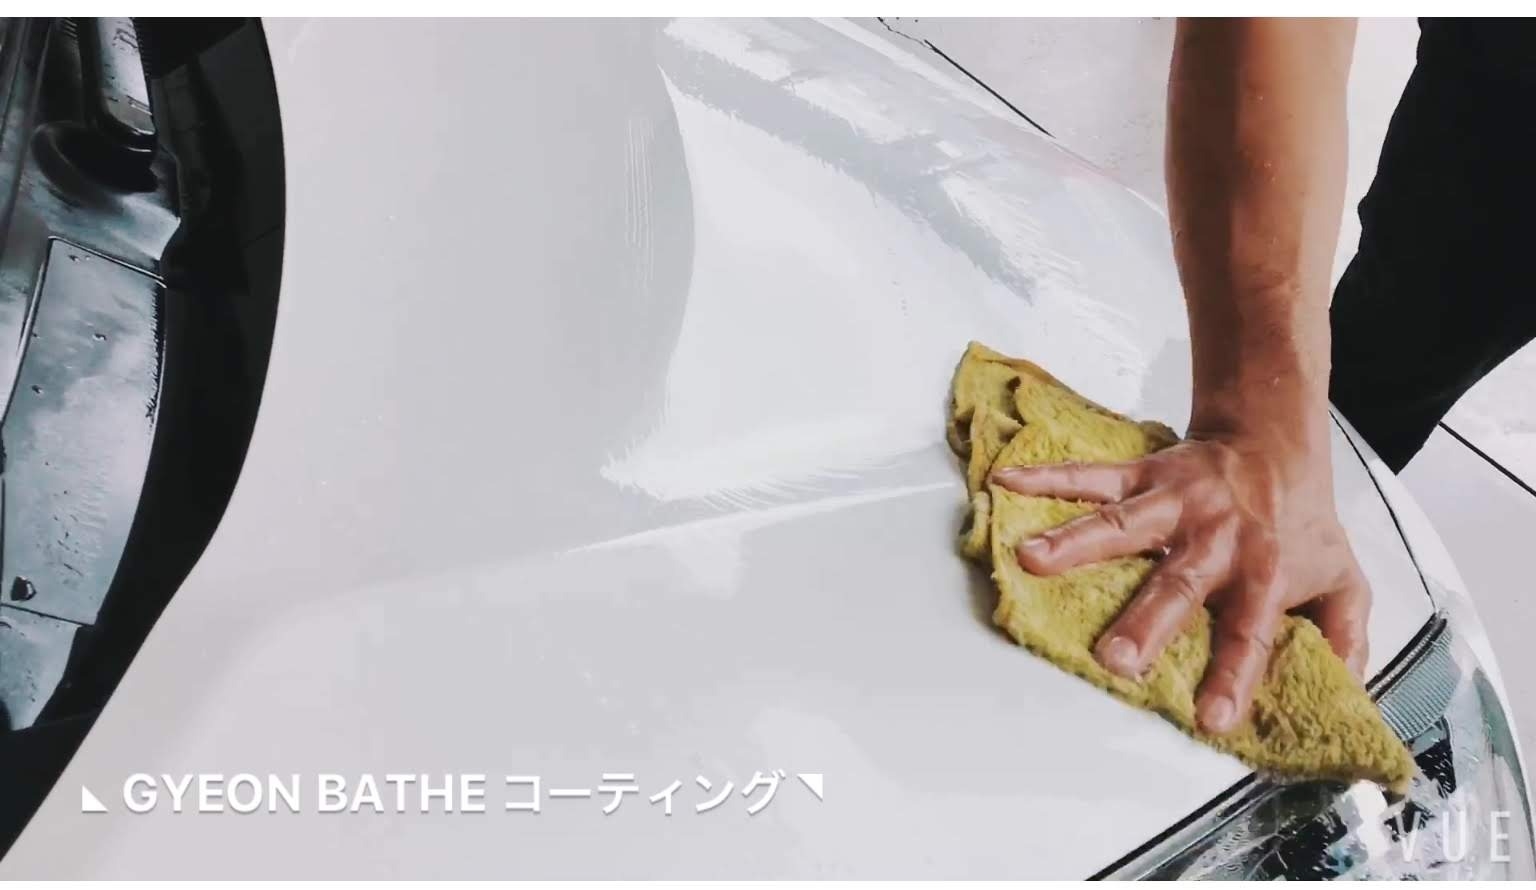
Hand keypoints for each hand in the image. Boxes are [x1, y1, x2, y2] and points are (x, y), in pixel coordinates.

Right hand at [989, 434, 1370, 734]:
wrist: (1277, 442)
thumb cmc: (1302, 523)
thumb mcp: (1345, 583)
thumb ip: (1344, 640)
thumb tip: (1345, 697)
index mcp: (1262, 574)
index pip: (1249, 632)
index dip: (1234, 675)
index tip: (1211, 718)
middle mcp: (1215, 539)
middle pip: (1177, 584)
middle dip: (1144, 622)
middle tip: (1113, 660)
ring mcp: (1174, 504)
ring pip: (1123, 524)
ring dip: (1075, 541)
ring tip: (1031, 559)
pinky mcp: (1144, 474)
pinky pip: (1091, 475)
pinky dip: (1047, 479)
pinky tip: (1008, 484)